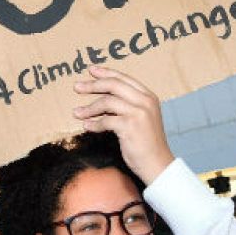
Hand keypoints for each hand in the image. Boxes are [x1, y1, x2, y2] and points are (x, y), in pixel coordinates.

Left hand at [72, 66, 174, 182]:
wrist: (158, 164)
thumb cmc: (147, 143)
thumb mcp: (142, 118)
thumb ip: (127, 106)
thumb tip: (101, 99)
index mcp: (149, 96)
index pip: (124, 78)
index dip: (106, 72)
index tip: (91, 70)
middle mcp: (145, 101)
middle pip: (113, 85)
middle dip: (93, 85)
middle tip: (77, 87)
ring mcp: (139, 113)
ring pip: (107, 102)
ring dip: (89, 108)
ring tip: (77, 113)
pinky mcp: (130, 126)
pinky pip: (105, 120)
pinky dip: (94, 124)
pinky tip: (86, 126)